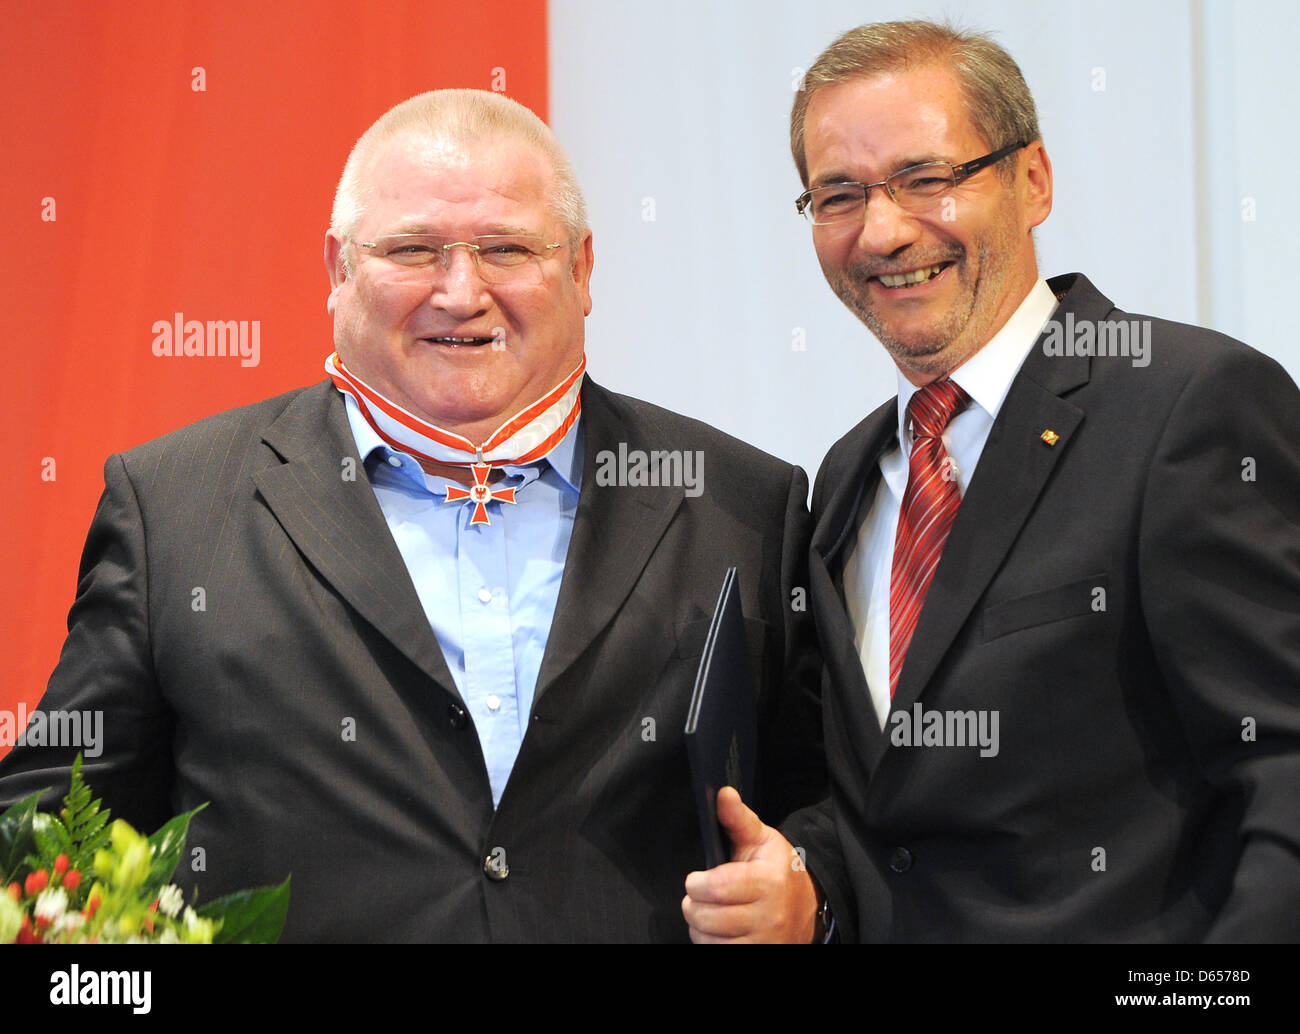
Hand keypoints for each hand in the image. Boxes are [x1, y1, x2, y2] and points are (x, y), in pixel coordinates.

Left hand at [681, 786, 818, 942]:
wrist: (808, 907)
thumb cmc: (779, 871)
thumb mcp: (762, 840)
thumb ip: (738, 818)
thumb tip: (723, 793)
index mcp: (768, 882)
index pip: (716, 887)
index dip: (696, 883)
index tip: (695, 879)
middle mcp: (769, 916)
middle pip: (706, 917)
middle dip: (692, 905)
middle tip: (698, 897)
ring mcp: (765, 943)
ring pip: (708, 941)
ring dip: (699, 927)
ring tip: (708, 914)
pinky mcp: (761, 956)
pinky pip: (718, 955)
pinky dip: (710, 944)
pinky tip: (718, 932)